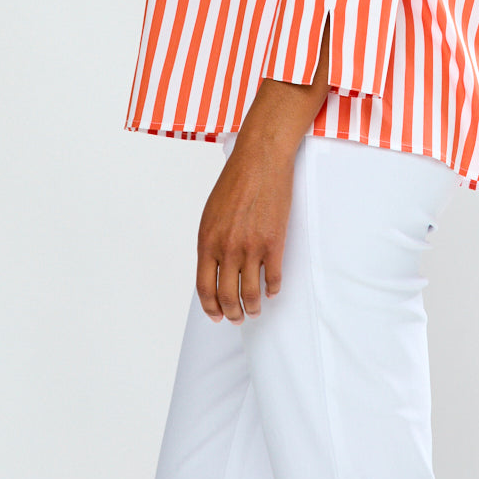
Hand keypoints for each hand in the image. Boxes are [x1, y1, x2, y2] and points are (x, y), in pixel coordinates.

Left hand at [196, 134, 294, 322]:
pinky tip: (272, 290)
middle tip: (237, 318)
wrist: (260, 159)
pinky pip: (273, 278)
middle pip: (227, 297)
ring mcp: (251, 247)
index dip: (210, 307)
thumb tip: (214, 269)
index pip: (204, 288)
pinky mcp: (274, 242)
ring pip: (250, 294)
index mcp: (207, 241)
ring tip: (256, 310)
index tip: (216, 315)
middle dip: (232, 314)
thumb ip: (211, 242)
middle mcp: (227, 248)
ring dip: (253, 308)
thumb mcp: (211, 213)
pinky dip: (273, 289)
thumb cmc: (236, 181)